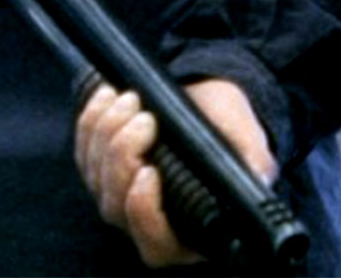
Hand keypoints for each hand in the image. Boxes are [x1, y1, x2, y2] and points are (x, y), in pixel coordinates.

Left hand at [75, 77, 276, 267]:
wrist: (211, 98)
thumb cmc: (231, 125)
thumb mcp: (249, 140)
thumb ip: (253, 163)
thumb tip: (256, 178)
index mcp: (190, 228)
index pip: (156, 243)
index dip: (144, 213)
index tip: (148, 171)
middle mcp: (151, 220)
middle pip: (116, 207)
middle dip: (122, 156)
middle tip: (143, 117)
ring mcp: (122, 197)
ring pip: (96, 179)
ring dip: (105, 134)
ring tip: (130, 98)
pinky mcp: (103, 171)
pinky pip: (83, 154)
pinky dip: (90, 123)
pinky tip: (107, 97)